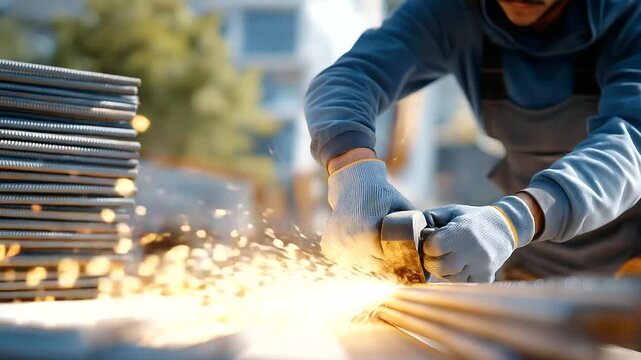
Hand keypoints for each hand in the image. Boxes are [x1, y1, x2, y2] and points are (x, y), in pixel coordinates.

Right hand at [322, 159, 413, 274]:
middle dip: (388, 269)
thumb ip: (417, 228)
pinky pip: (347, 262)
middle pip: (375, 268)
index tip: (409, 268)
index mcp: (367, 234)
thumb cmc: (382, 195)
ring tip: (383, 261)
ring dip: (371, 268)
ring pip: (360, 267)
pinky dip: (356, 262)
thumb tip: (431, 249)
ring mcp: (336, 245)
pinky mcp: (328, 245)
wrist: (353, 183)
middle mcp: (349, 241)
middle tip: (400, 268)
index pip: (389, 263)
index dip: (401, 266)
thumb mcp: (404, 208)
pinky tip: (366, 256)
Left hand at [423, 196, 534, 282]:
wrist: (504, 229)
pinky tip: (459, 266)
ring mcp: (481, 267)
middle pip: (439, 267)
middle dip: (431, 261)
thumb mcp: (451, 211)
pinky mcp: (486, 278)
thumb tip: (410, 231)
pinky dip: (456, 277)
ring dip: (443, 271)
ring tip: (449, 258)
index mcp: (463, 231)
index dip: (427, 245)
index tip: (431, 241)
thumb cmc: (471, 219)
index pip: (433, 247)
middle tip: (435, 254)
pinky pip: (461, 285)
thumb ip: (429, 218)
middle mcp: (473, 251)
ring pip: (449, 279)